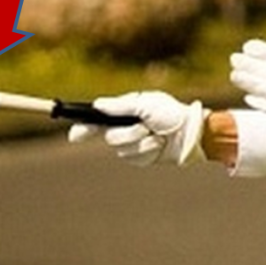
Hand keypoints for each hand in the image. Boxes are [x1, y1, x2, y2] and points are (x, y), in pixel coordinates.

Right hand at [68, 91, 205, 166]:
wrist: (190, 134)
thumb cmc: (170, 114)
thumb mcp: (146, 105)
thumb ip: (120, 106)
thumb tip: (97, 105)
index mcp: (122, 112)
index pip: (96, 120)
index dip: (83, 128)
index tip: (75, 135)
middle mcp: (124, 127)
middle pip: (109, 138)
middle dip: (128, 134)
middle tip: (144, 128)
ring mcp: (132, 144)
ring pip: (122, 150)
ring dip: (141, 143)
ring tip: (157, 136)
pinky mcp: (141, 157)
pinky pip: (134, 159)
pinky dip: (148, 152)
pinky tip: (159, 146)